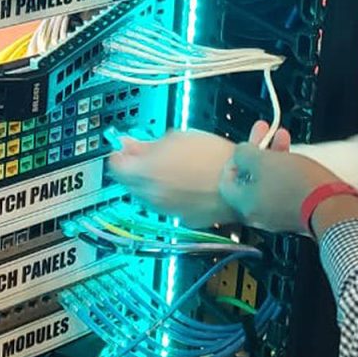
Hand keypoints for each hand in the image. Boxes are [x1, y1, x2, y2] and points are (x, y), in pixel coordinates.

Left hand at [107, 129, 236, 227]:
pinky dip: (169, 195)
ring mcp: (167, 210)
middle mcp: (152, 196)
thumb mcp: (176, 138)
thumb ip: (146, 144)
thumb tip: (128, 144)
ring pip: (147, 195)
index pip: (115, 167)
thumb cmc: (215, 157)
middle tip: (149, 154)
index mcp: (146, 173)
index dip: (120, 154)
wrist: (242, 183)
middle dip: (135, 168)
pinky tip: (184, 182)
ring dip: (152, 182)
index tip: (126, 148)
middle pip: (129, 182)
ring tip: (173, 167)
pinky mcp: (183, 218)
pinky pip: (166, 205)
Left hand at [219, 137, 357, 236]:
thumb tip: (239, 153)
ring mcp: (276, 216)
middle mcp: (257, 214)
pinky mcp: (294, 214)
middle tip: (265, 131)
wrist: (332, 204)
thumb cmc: (296, 184)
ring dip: (273, 157)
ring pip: (267, 182)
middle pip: (249, 179)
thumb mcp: (262, 160)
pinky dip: (285, 172)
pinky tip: (293, 155)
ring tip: (282, 135)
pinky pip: (283, 190)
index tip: (243, 148)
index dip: (232, 161)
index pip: (226, 182)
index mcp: (244, 204)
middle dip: (258, 151)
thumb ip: (244, 154)